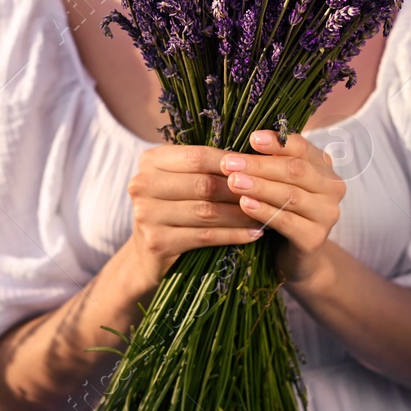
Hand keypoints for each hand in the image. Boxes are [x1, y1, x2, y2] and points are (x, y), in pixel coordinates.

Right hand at [127, 144, 268, 284]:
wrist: (147, 254)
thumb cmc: (174, 207)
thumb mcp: (180, 179)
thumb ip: (204, 166)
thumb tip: (254, 156)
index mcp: (150, 160)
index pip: (197, 155)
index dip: (230, 162)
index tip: (258, 167)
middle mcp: (142, 184)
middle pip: (203, 184)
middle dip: (239, 190)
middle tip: (267, 193)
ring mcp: (147, 214)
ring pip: (206, 211)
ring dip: (241, 214)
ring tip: (266, 214)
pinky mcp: (157, 242)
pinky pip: (205, 236)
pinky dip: (233, 234)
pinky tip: (254, 234)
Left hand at [220, 130, 345, 285]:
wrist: (297, 256)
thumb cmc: (283, 209)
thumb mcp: (280, 182)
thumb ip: (271, 162)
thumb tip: (242, 140)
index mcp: (324, 167)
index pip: (302, 148)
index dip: (277, 142)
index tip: (251, 138)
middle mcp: (333, 188)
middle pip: (295, 171)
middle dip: (259, 165)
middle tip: (228, 162)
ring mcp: (327, 215)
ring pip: (290, 195)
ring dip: (259, 186)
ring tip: (233, 181)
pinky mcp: (315, 239)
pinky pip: (287, 221)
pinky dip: (264, 211)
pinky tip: (244, 204)